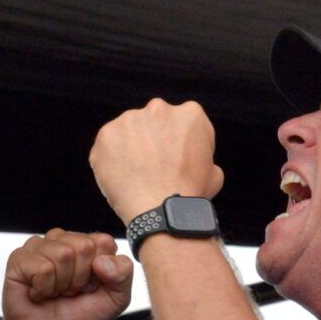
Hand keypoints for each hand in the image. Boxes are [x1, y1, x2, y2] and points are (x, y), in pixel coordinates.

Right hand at [2, 229, 133, 319]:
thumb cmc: (78, 319)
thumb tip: (103, 260)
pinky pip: (40, 266)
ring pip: (62, 253)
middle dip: (79, 277)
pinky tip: (38, 293)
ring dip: (61, 284)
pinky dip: (43, 288)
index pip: (103, 241)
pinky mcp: (19, 260)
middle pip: (83, 245)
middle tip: (70, 292)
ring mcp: (39, 248)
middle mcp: (63, 242)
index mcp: (87, 246)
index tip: (90, 287)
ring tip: (54, 292)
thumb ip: (123, 274)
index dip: (100, 270)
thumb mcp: (115, 299)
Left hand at [88, 99, 224, 224]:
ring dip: (129, 148)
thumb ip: (204, 159)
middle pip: (151, 123)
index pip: (179, 124)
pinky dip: (109, 160)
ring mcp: (130, 120)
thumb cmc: (190, 195)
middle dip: (150, 141)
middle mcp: (159, 109)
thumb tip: (197, 163)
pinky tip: (120, 178)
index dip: (174, 144)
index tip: (170, 159)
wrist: (162, 210)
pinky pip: (106, 146)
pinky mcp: (107, 134)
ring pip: (127, 132)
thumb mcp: (214, 174)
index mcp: (190, 114)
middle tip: (150, 168)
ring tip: (134, 176)